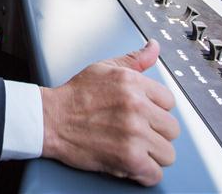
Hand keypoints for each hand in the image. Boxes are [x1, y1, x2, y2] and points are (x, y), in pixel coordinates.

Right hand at [41, 39, 178, 185]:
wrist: (50, 120)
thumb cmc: (75, 95)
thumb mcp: (104, 68)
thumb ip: (134, 60)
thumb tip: (154, 47)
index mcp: (133, 82)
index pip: (169, 102)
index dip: (155, 110)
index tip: (142, 115)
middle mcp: (137, 106)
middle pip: (172, 129)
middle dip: (156, 133)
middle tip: (136, 134)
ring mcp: (134, 133)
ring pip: (168, 153)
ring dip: (152, 155)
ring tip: (133, 148)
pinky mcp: (128, 158)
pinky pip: (155, 174)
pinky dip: (144, 174)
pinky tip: (130, 164)